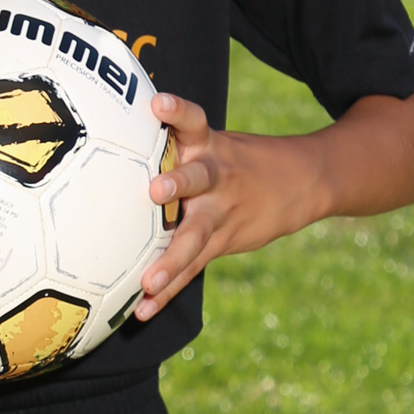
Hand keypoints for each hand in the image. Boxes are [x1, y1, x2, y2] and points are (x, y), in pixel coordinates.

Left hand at [137, 91, 323, 318]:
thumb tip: (110, 135)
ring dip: (171, 259)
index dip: (177, 111)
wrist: (304, 180)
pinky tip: (143, 310)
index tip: (157, 103)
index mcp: (209, 146)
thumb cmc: (237, 158)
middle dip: (177, 184)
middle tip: (156, 191)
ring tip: (149, 280)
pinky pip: (193, 267)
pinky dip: (167, 291)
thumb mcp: (214, 141)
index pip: (194, 121)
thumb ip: (174, 142)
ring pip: (195, 235)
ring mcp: (220, 212)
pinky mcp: (223, 240)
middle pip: (197, 178)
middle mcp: (214, 177)